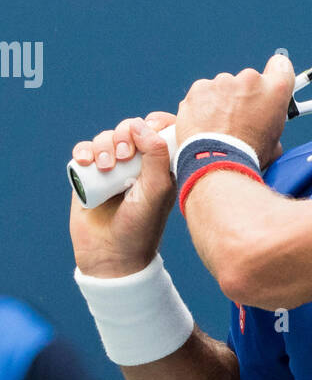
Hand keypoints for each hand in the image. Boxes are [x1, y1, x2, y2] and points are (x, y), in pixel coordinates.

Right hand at [69, 111, 176, 277]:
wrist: (111, 257)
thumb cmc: (141, 226)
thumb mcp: (157, 190)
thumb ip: (156, 154)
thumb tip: (140, 124)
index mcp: (160, 167)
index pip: (158, 131)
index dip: (153, 123)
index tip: (150, 127)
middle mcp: (136, 165)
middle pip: (128, 129)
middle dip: (124, 135)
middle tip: (123, 155)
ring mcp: (112, 170)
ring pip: (104, 138)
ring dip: (103, 146)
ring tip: (105, 167)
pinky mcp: (89, 177)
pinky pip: (84, 151)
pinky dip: (83, 151)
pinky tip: (85, 162)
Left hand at [174, 55, 294, 168]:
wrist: (218, 165)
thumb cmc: (248, 156)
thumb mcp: (274, 142)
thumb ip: (272, 122)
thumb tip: (266, 126)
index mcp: (275, 90)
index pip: (281, 65)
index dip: (275, 73)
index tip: (269, 82)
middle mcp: (250, 80)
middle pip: (248, 81)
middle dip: (244, 97)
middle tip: (240, 120)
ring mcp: (222, 82)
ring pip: (223, 88)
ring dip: (222, 102)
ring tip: (219, 127)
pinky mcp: (199, 89)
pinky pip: (202, 94)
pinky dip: (202, 107)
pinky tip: (205, 126)